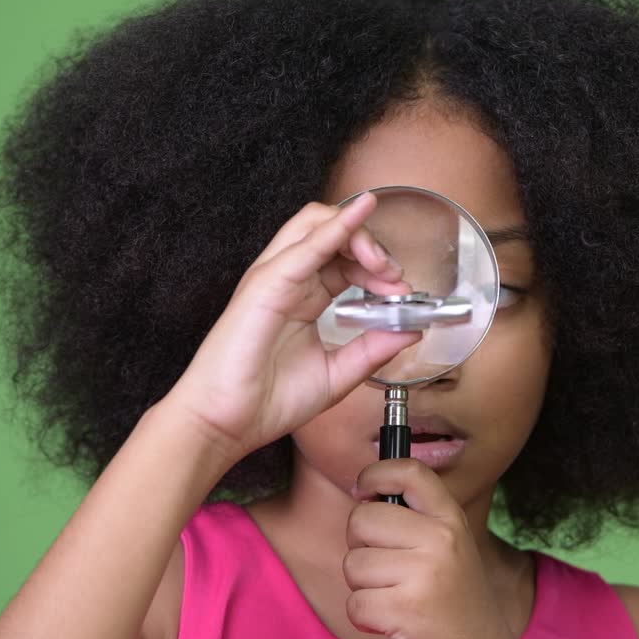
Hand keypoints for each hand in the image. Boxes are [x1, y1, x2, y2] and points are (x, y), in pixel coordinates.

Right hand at [158, 193, 420, 462]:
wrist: (228, 424)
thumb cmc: (269, 401)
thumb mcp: (338, 374)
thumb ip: (374, 349)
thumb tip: (411, 330)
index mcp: (305, 298)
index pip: (347, 261)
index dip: (379, 270)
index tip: (402, 294)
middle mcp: (291, 280)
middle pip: (335, 234)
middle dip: (374, 249)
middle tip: (396, 278)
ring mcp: (276, 277)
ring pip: (318, 224)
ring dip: (359, 234)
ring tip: (382, 264)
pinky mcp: (266, 283)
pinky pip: (306, 244)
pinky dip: (336, 227)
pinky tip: (361, 214)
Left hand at [344, 459, 528, 638]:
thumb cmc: (452, 600)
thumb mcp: (449, 548)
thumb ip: (415, 519)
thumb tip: (363, 493)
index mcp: (451, 519)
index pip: (410, 471)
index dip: (375, 473)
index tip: (362, 489)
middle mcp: (441, 539)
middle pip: (363, 518)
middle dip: (360, 546)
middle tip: (385, 568)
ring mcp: (425, 574)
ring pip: (353, 564)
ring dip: (364, 588)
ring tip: (395, 597)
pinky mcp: (407, 610)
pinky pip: (355, 603)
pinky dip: (366, 618)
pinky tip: (392, 620)